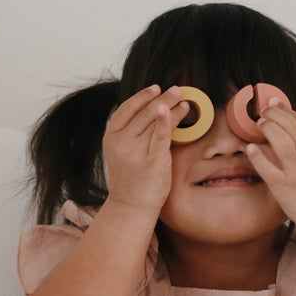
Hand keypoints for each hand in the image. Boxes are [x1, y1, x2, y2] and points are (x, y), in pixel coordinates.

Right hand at [102, 84, 181, 215]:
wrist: (131, 207)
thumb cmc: (130, 179)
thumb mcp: (122, 152)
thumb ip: (131, 133)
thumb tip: (151, 110)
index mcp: (111, 137)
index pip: (126, 109)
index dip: (141, 96)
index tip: (155, 88)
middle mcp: (121, 142)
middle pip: (144, 113)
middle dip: (162, 98)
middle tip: (177, 90)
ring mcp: (136, 152)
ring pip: (155, 122)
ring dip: (171, 108)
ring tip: (184, 101)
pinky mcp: (153, 162)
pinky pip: (162, 136)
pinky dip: (168, 121)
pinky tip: (176, 110)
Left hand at [242, 99, 295, 234]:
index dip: (284, 109)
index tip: (274, 103)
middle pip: (287, 124)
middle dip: (272, 113)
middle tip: (263, 111)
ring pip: (277, 138)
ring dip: (266, 127)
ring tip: (259, 125)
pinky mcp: (283, 185)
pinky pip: (265, 165)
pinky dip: (256, 154)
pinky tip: (251, 148)